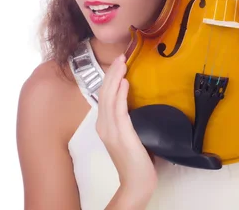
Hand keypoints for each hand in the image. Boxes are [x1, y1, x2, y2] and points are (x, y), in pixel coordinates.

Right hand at [96, 54, 156, 198]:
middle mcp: (103, 126)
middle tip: (121, 57)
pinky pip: (119, 110)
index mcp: (103, 125)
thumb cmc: (136, 158)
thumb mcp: (128, 133)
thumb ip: (126, 118)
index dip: (109, 78)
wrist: (136, 181)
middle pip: (104, 93)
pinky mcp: (122, 134)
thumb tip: (132, 99)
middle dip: (112, 73)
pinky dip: (120, 95)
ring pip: (109, 98)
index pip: (103, 96)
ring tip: (122, 63)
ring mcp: (110, 130)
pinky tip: (125, 83)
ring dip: (116, 79)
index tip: (118, 64)